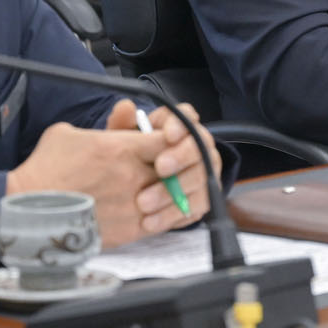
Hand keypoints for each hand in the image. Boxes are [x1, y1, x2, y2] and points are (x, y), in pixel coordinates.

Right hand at [7, 111, 204, 247]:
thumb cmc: (45, 170)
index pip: (168, 140)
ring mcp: (133, 205)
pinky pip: (161, 223)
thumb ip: (105, 124)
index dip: (172, 140)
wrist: (29, 212)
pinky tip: (159, 212)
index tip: (168, 143)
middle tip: (171, 167)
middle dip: (174, 167)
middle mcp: (132, 176)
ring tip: (165, 190)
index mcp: (121, 148)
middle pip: (174, 168)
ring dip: (171, 193)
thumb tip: (124, 108)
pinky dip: (164, 216)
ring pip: (171, 197)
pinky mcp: (129, 231)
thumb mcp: (68, 133)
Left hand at [106, 98, 218, 238]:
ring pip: (201, 179)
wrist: (143, 187)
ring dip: (174, 191)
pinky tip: (150, 221)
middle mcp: (199, 147)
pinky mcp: (204, 199)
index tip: (167, 134)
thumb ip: (122, 125)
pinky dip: (172, 215)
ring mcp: (205, 173)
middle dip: (181, 157)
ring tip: (145, 203)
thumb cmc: (133, 158)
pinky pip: (195, 207)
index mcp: (179, 126)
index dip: (181, 124)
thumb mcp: (122, 141)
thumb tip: (124, 106)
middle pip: (200, 147)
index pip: (187, 116)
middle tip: (160, 168)